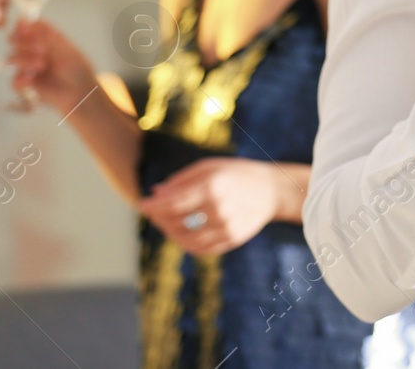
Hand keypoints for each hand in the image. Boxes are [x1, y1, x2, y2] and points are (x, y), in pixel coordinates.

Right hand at [8, 19, 97, 113]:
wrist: (80, 93)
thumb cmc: (77, 69)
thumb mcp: (64, 49)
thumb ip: (45, 36)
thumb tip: (27, 20)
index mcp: (44, 40)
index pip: (26, 28)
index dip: (23, 27)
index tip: (27, 30)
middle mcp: (33, 51)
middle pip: (15, 41)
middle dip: (24, 43)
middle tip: (41, 49)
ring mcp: (27, 67)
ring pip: (12, 59)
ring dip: (24, 59)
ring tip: (42, 64)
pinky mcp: (25, 84)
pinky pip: (14, 80)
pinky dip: (20, 79)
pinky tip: (31, 79)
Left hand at [138, 157, 285, 255]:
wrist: (272, 190)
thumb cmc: (236, 174)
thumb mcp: (210, 167)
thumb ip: (181, 181)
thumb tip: (155, 193)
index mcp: (214, 187)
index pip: (173, 203)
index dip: (153, 206)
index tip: (142, 204)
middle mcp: (220, 209)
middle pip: (177, 222)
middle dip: (159, 218)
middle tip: (153, 212)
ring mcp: (227, 227)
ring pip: (186, 239)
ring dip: (170, 232)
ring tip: (165, 223)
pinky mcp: (232, 239)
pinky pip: (201, 248)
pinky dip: (186, 243)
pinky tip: (182, 233)